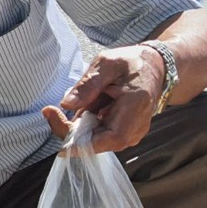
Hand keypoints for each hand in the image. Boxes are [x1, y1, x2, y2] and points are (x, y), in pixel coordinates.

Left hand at [45, 44, 163, 153]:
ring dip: (77, 127)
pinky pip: (98, 135)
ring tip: (80, 100)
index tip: (58, 137)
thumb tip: (66, 104)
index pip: (111, 138)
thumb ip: (88, 84)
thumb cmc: (131, 63)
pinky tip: (90, 104)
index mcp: (136, 106)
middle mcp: (137, 126)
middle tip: (51, 112)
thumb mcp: (106, 64)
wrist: (154, 68)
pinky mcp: (124, 133)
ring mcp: (131, 132)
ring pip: (96, 141)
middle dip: (70, 132)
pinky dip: (85, 124)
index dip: (83, 144)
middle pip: (99, 143)